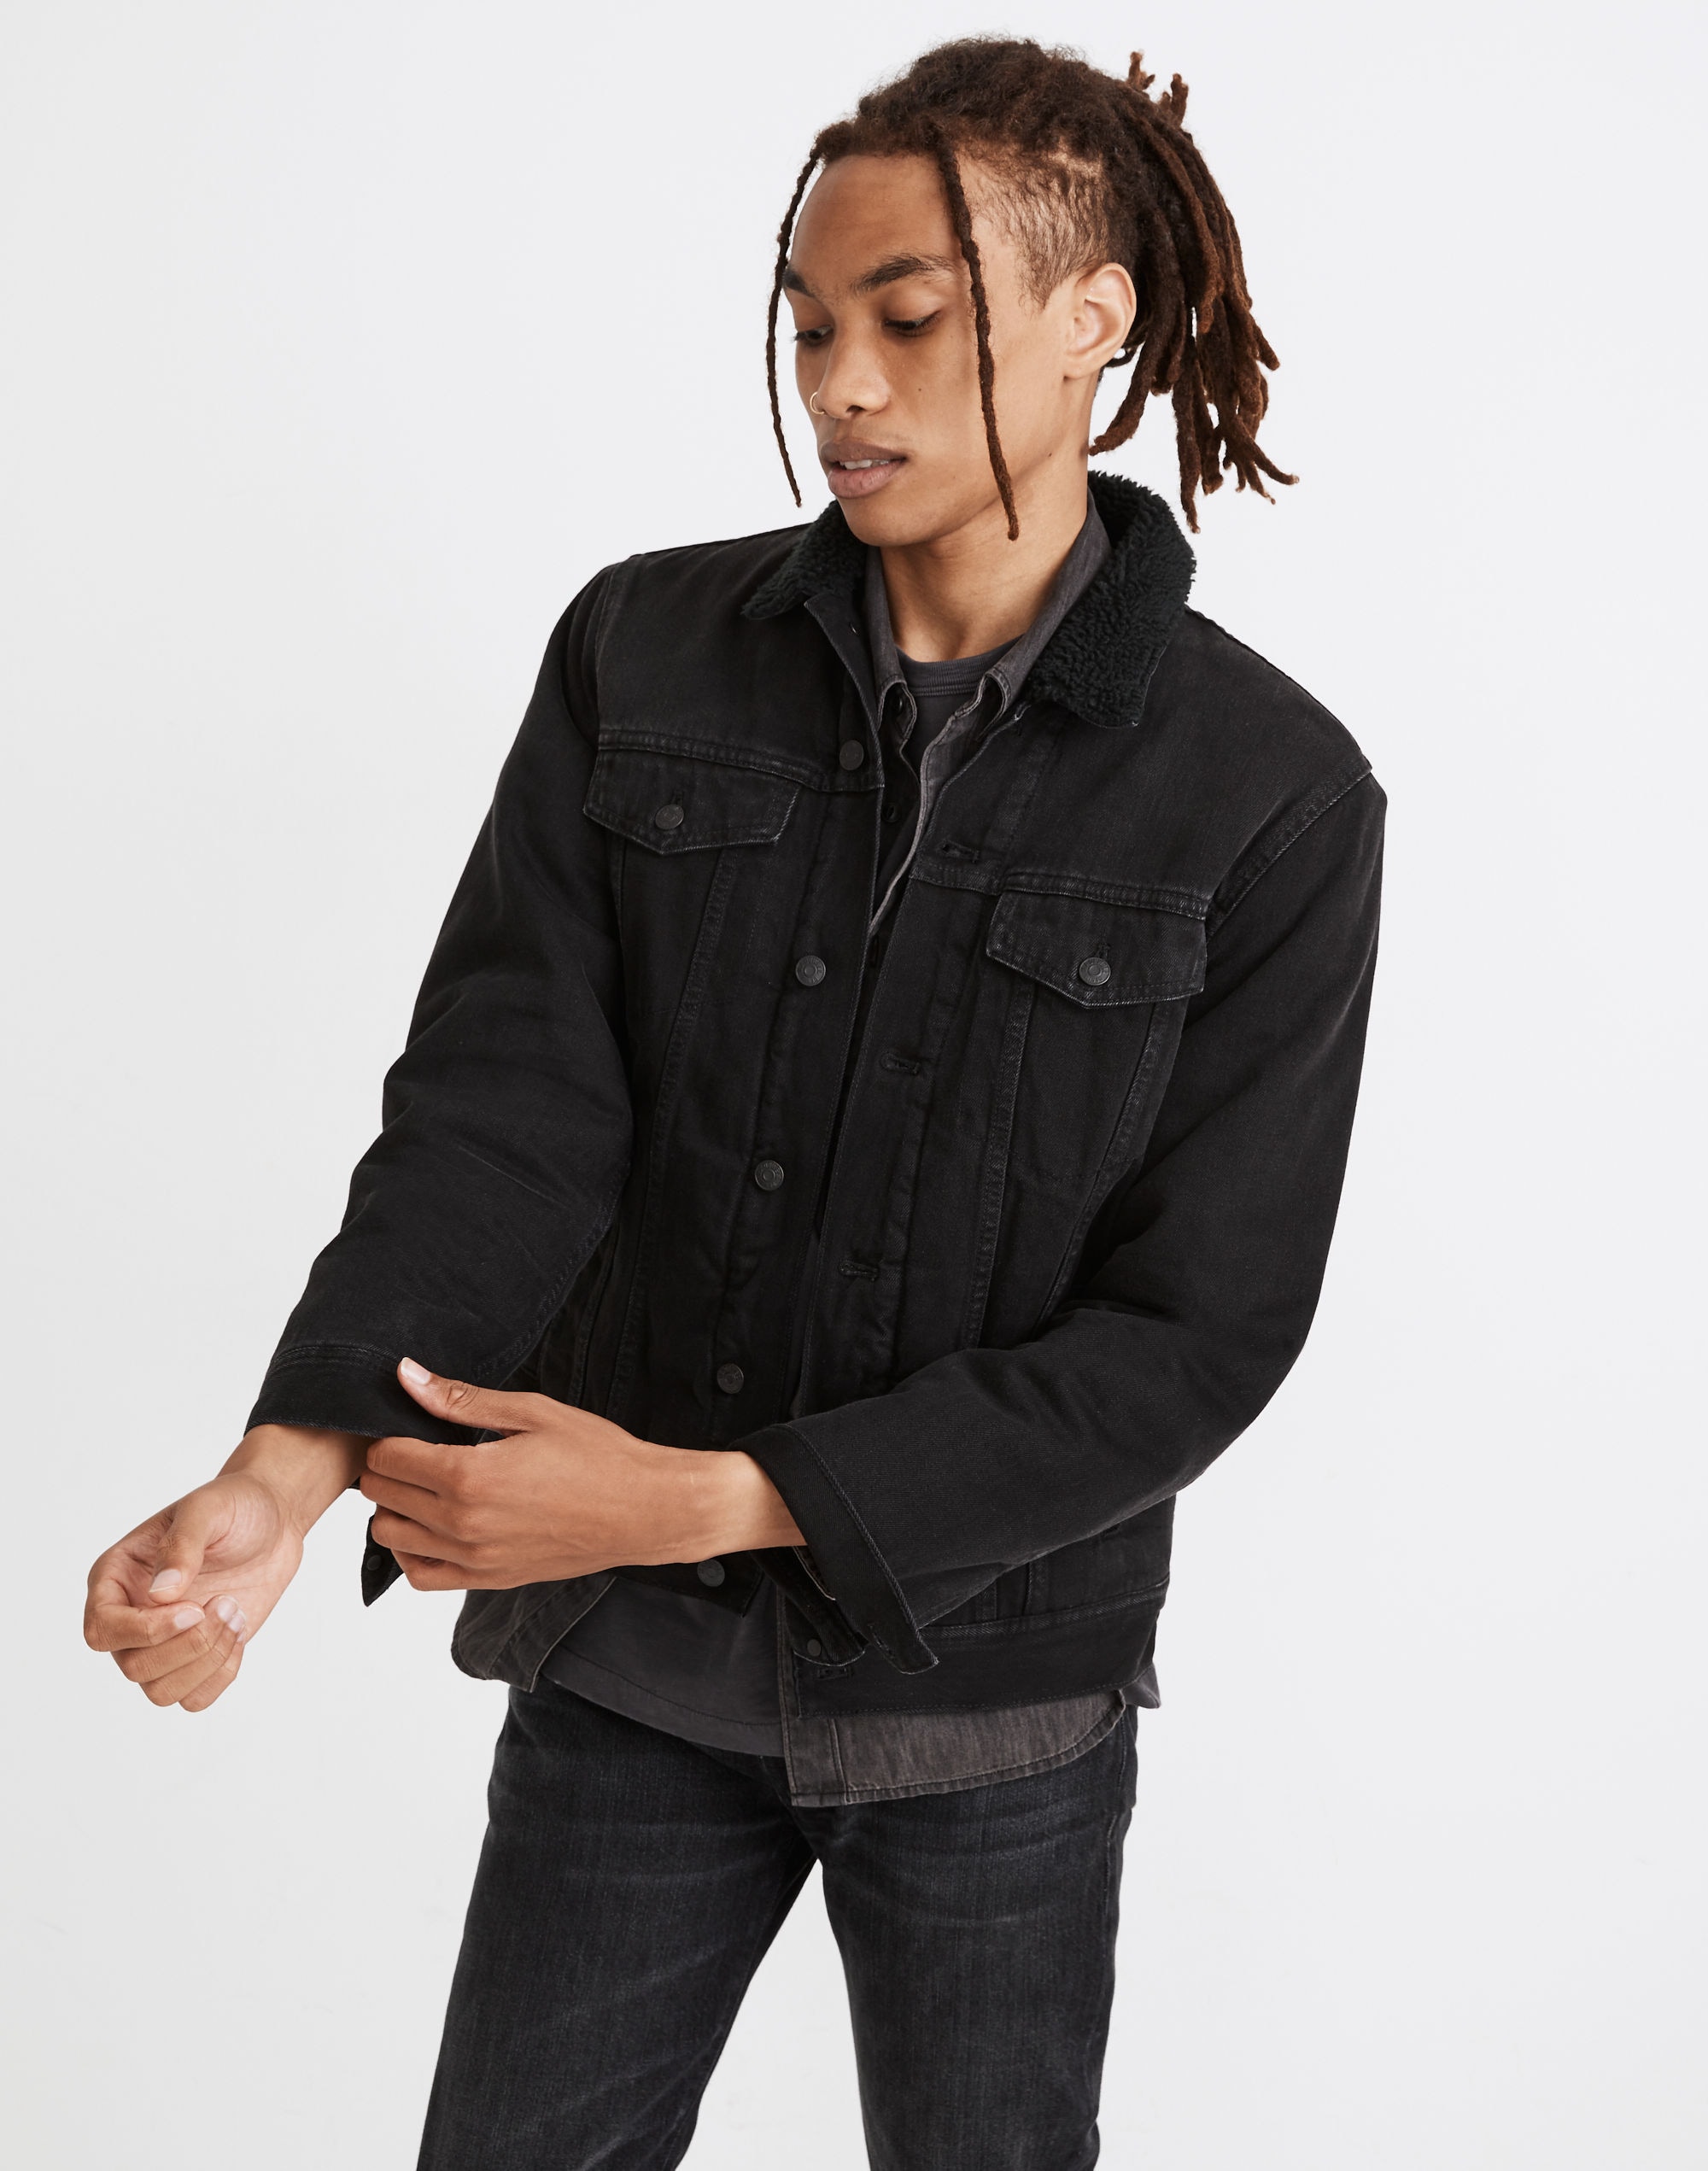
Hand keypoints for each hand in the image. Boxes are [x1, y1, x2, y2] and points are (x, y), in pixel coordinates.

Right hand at [84, 1425, 364, 1710]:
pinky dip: (220, 1675)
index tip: (193, 1609)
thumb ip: (182, 1546)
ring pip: (160, 1691)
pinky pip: (194, 1698)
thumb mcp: (207, 1508)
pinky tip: (238, 1634)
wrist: (273, 1520)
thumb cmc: (233, 1505)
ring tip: (235, 1613)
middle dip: (189, 1645)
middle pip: (134, 1668)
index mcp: (115, 1578)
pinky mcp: (195, 1658)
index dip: (144, 1631)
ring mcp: (162, 1642)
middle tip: (226, 1602)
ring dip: (207, 1660)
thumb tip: (160, 1595)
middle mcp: (130, 1616)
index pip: (101, 1629)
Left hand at [361, 1359, 801, 1590]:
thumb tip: (408, 1376)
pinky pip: (421, 1576)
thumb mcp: (531, 1412)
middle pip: (380, 1495)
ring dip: (396, 1507)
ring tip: (429, 1483)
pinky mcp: (488, 1580)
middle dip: (389, 1466)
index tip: (411, 1423)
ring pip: (390, 1536)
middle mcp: (462, 1524)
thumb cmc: (599, 1457)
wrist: (645, 1510)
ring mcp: (473, 1558)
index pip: (386, 1456)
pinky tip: (437, 1524)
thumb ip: (461, 1399)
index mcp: (469, 1476)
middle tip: (419, 1447)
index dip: (389, 1433)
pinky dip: (414, 1550)